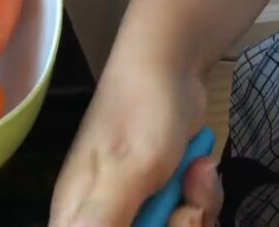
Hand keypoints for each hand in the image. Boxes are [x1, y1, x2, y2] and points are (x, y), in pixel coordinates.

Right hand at [49, 65, 221, 226]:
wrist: (168, 66)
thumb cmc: (139, 114)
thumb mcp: (128, 172)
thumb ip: (104, 220)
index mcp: (77, 219)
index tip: (150, 223)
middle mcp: (100, 218)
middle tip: (186, 206)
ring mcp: (133, 206)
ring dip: (196, 212)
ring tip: (194, 175)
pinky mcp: (158, 195)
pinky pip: (186, 219)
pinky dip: (201, 199)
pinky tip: (200, 171)